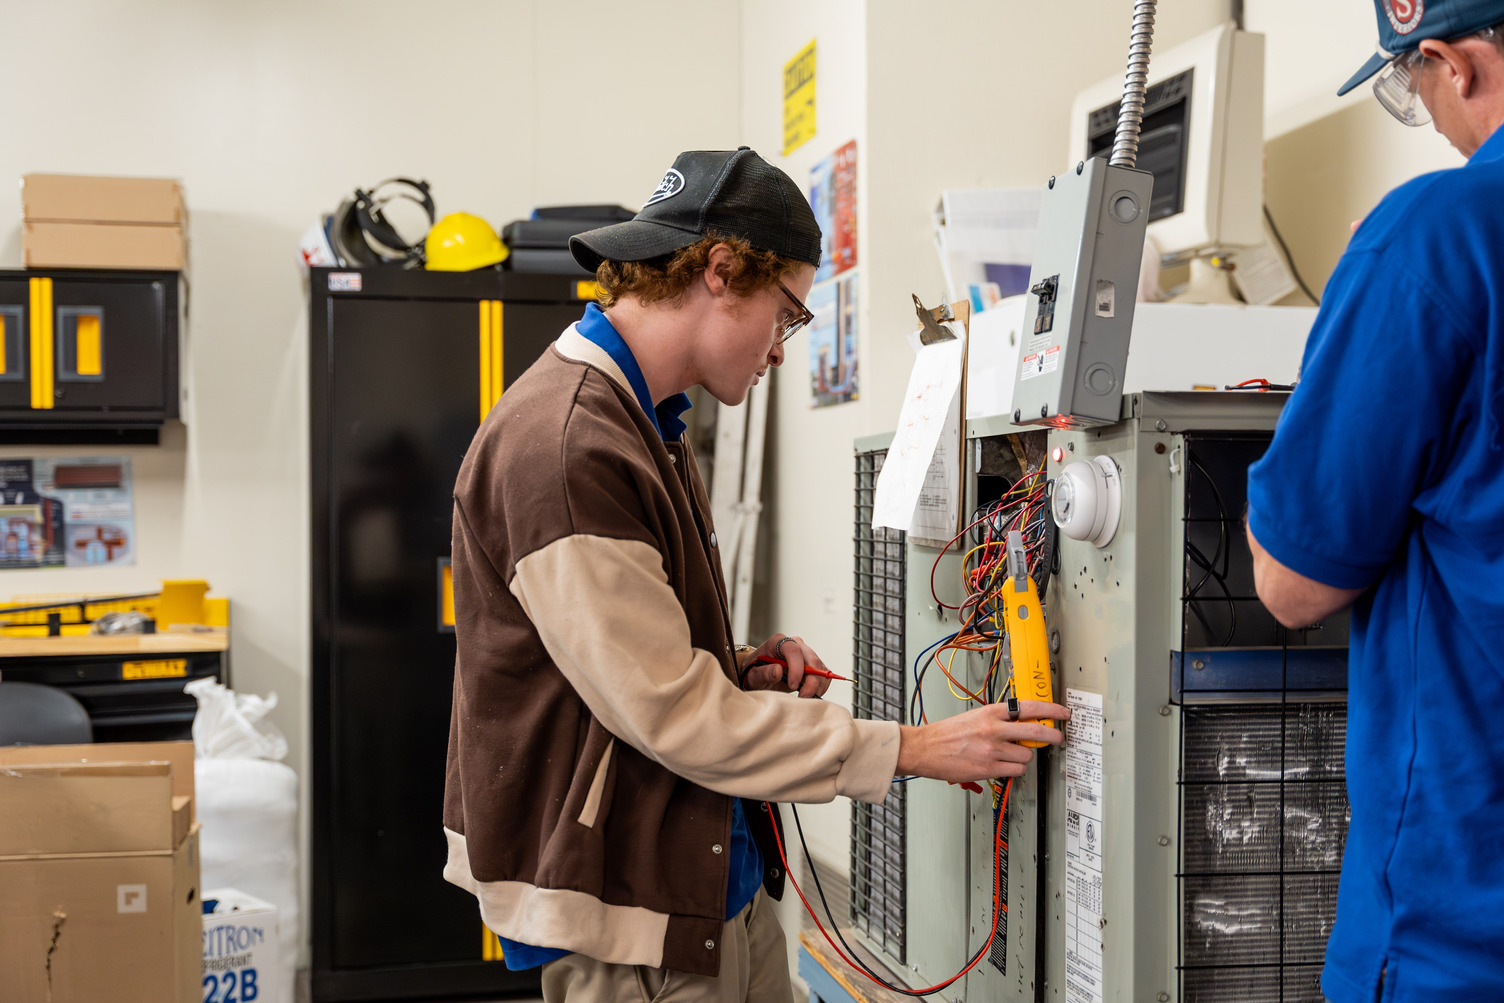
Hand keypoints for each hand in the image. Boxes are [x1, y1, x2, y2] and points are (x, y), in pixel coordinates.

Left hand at [738, 633, 831, 698]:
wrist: (760, 677)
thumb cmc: (755, 673)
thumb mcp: (753, 676)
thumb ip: (764, 673)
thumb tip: (778, 670)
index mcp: (778, 642)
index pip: (793, 650)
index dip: (796, 668)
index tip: (793, 685)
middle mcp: (795, 644)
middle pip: (812, 659)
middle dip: (811, 681)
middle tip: (803, 696)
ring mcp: (805, 654)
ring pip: (820, 668)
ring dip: (817, 686)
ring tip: (804, 697)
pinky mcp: (813, 665)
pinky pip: (823, 675)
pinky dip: (820, 687)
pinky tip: (809, 694)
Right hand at [895, 701, 1070, 781]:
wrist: (924, 748)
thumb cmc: (946, 733)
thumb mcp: (975, 716)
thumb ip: (999, 720)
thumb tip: (1024, 725)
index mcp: (991, 712)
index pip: (1030, 707)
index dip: (1052, 709)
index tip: (1063, 713)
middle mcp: (993, 729)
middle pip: (1037, 731)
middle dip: (1053, 736)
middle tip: (1058, 738)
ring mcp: (992, 749)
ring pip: (1027, 756)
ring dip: (1025, 758)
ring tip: (1012, 755)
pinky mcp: (988, 768)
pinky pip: (1016, 771)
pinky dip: (1014, 770)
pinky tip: (1004, 765)